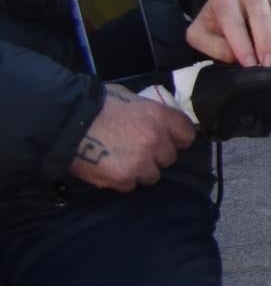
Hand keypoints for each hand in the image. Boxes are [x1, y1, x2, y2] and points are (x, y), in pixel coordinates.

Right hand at [70, 85, 192, 190]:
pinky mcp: (122, 179)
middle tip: (137, 150)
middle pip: (169, 158)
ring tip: (122, 161)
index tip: (168, 141)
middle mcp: (157, 141)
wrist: (68, 121)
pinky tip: (109, 168)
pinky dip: (122, 179)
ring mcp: (141, 162)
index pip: (187, 135)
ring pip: (152, 175)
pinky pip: (130, 185)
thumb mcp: (133, 100)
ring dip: (140, 170)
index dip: (177, 139)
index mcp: (162, 117)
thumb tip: (157, 124)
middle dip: (155, 156)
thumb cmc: (99, 104)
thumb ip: (151, 115)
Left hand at [185, 0, 270, 66]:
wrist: (236, 5)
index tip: (248, 64)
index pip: (233, 20)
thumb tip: (235, 56)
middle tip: (267, 65)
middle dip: (266, 42)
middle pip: (262, 14)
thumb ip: (212, 46)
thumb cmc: (218, 23)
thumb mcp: (201, 34)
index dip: (241, 44)